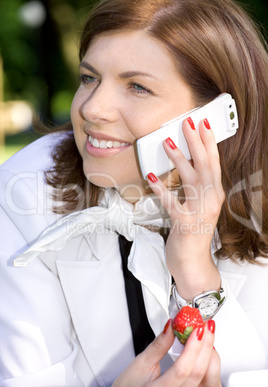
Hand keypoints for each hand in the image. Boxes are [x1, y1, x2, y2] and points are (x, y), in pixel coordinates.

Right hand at [94, 320, 222, 386]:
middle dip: (206, 346)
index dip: (193, 346)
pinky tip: (208, 359)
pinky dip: (214, 374)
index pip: (183, 369)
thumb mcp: (140, 364)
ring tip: (207, 341)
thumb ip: (159, 345)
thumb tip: (173, 326)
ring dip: (213, 359)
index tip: (197, 328)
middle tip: (206, 327)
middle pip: (200, 375)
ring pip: (212, 386)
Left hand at [147, 118, 224, 298]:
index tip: (204, 123)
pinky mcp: (184, 223)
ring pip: (190, 180)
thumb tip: (185, 165)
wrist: (194, 264)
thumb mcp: (199, 207)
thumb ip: (196, 188)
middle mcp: (210, 201)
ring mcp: (198, 212)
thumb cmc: (194, 234)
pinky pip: (171, 202)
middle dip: (196, 142)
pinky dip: (161, 188)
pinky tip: (152, 176)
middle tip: (188, 122)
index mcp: (214, 195)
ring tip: (167, 142)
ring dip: (179, 159)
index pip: (213, 163)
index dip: (209, 142)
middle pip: (204, 166)